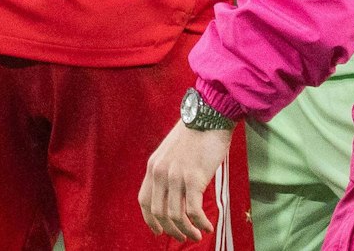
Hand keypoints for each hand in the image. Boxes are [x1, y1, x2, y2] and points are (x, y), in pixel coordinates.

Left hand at [138, 123, 231, 239]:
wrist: (209, 115)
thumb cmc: (196, 132)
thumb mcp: (172, 151)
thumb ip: (168, 170)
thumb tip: (175, 192)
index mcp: (153, 166)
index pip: (144, 201)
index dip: (150, 220)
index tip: (160, 231)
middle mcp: (160, 173)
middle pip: (158, 213)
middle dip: (171, 230)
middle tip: (183, 237)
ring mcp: (175, 176)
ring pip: (175, 216)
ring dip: (187, 230)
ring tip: (198, 235)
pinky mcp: (193, 179)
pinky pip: (193, 211)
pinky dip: (200, 223)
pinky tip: (208, 226)